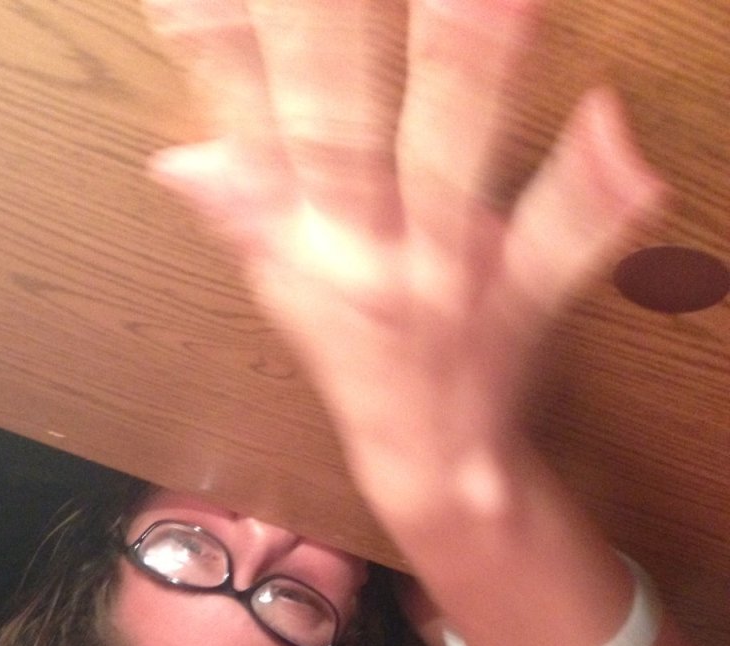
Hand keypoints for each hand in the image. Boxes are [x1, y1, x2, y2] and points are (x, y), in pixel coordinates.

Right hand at [143, 0, 664, 528]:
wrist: (432, 461)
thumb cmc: (361, 360)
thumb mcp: (286, 286)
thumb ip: (243, 210)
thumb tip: (179, 158)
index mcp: (303, 239)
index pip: (254, 121)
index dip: (222, 48)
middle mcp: (363, 251)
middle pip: (336, 131)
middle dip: (324, 35)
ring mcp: (443, 273)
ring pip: (442, 167)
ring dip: (459, 79)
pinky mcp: (521, 296)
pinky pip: (558, 246)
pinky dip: (591, 195)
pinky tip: (609, 124)